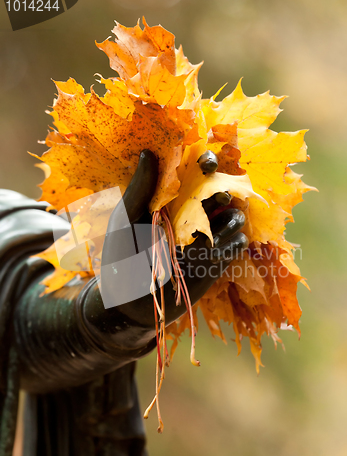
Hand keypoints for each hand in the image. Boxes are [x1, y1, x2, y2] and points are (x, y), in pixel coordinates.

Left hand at [100, 149, 247, 327]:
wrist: (130, 303)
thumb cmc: (121, 257)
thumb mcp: (125, 221)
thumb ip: (140, 189)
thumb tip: (148, 152)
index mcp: (171, 199)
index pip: (195, 172)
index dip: (206, 162)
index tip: (207, 164)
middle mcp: (192, 214)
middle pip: (221, 190)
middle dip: (223, 189)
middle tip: (216, 196)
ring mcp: (206, 237)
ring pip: (234, 215)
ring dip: (229, 219)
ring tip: (209, 234)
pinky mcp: (217, 260)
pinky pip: (238, 242)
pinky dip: (232, 242)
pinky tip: (213, 253)